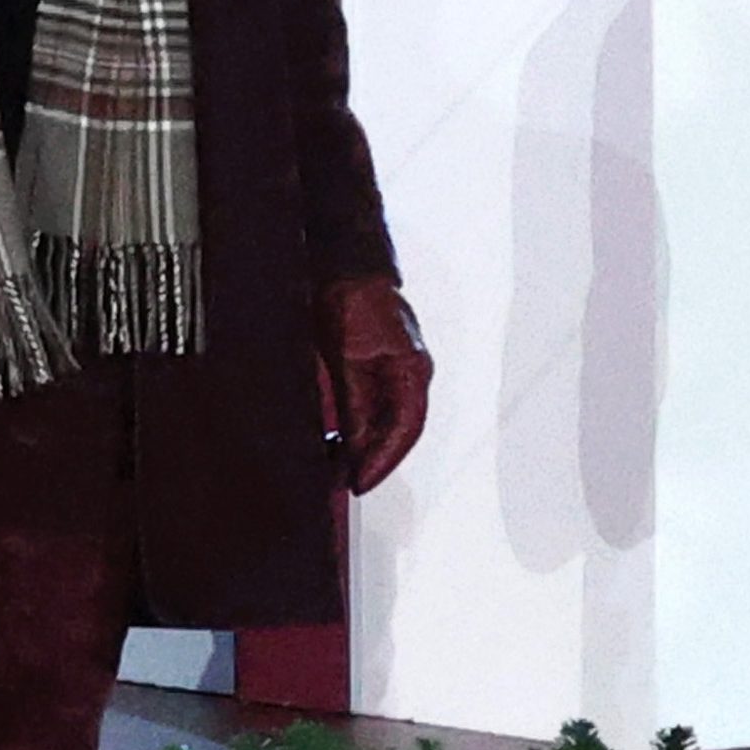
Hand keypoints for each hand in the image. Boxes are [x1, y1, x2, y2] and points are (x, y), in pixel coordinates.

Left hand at [319, 275, 432, 493]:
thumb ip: (356, 401)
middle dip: (373, 459)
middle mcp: (410, 374)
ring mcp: (395, 369)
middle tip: (345, 484)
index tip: (361, 483)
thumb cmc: (351, 302)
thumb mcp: (348, 358)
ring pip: (384, 421)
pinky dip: (358, 426)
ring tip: (337, 468)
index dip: (384, 460)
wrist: (344, 266)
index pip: (406, 429)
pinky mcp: (376, 365)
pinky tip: (337, 438)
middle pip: (396, 430)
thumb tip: (356, 443)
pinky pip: (372, 405)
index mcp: (412, 372)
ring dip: (364, 446)